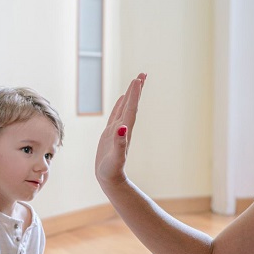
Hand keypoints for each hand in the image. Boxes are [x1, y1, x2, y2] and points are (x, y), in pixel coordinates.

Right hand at [95, 73, 146, 187]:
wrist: (110, 179)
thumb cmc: (112, 170)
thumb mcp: (116, 157)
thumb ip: (119, 143)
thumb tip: (122, 128)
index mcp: (125, 131)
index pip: (131, 109)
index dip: (134, 94)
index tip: (138, 79)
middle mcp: (123, 128)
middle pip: (131, 105)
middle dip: (137, 90)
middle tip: (143, 73)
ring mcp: (117, 130)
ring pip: (125, 107)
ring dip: (131, 95)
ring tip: (135, 82)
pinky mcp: (110, 134)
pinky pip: (116, 114)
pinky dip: (120, 105)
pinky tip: (122, 99)